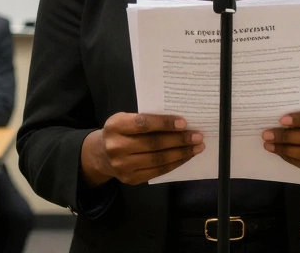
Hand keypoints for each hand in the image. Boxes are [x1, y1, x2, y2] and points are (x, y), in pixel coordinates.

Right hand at [80, 113, 203, 186]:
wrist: (102, 154)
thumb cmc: (121, 131)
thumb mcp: (126, 119)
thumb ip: (145, 120)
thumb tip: (179, 123)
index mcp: (115, 126)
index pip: (143, 124)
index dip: (164, 123)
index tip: (184, 123)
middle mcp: (116, 147)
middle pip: (153, 144)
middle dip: (179, 140)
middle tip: (197, 136)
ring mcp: (123, 166)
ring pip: (158, 160)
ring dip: (181, 153)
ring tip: (197, 147)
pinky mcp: (130, 179)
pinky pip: (157, 171)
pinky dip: (174, 163)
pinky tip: (185, 157)